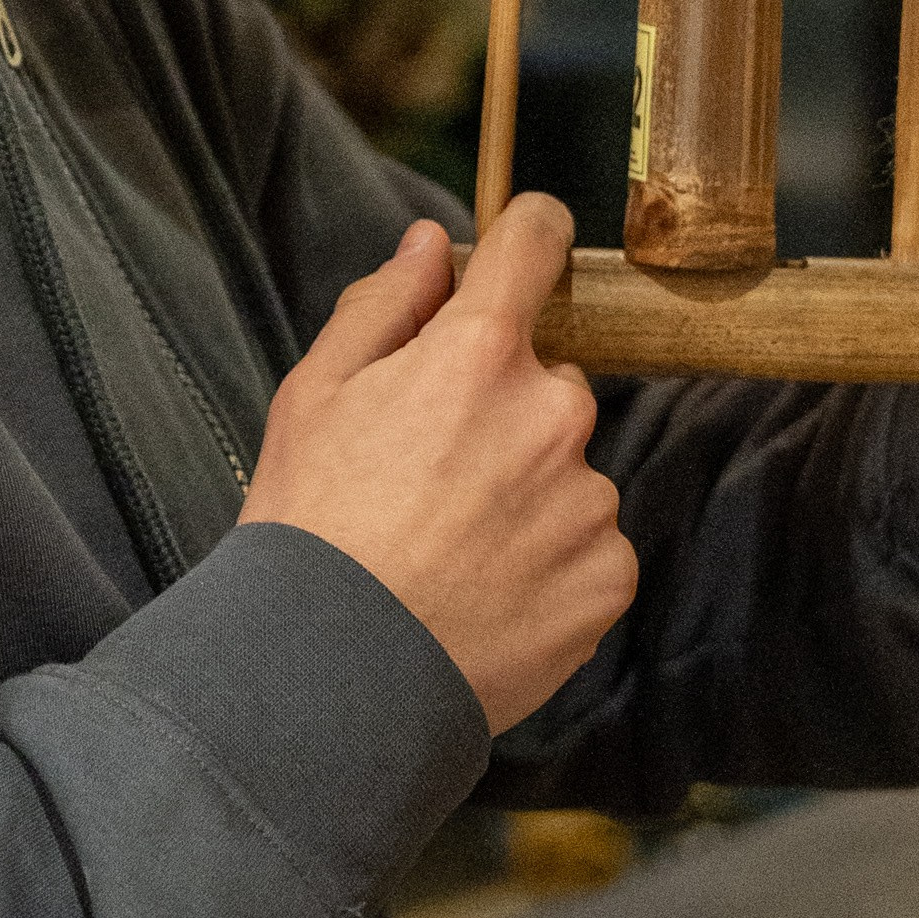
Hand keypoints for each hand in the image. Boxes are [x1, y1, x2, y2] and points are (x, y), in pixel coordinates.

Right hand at [238, 193, 636, 733]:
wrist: (333, 680)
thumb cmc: (310, 527)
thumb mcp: (315, 393)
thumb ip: (385, 303)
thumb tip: (435, 242)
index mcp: (479, 352)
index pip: (536, 242)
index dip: (526, 237)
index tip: (522, 247)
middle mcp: (551, 413)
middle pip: (549, 377)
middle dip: (506, 405)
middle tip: (435, 471)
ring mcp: (587, 499)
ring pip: (570, 468)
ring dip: (531, 490)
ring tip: (454, 548)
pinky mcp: (608, 578)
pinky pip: (592, 545)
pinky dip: (552, 561)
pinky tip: (488, 592)